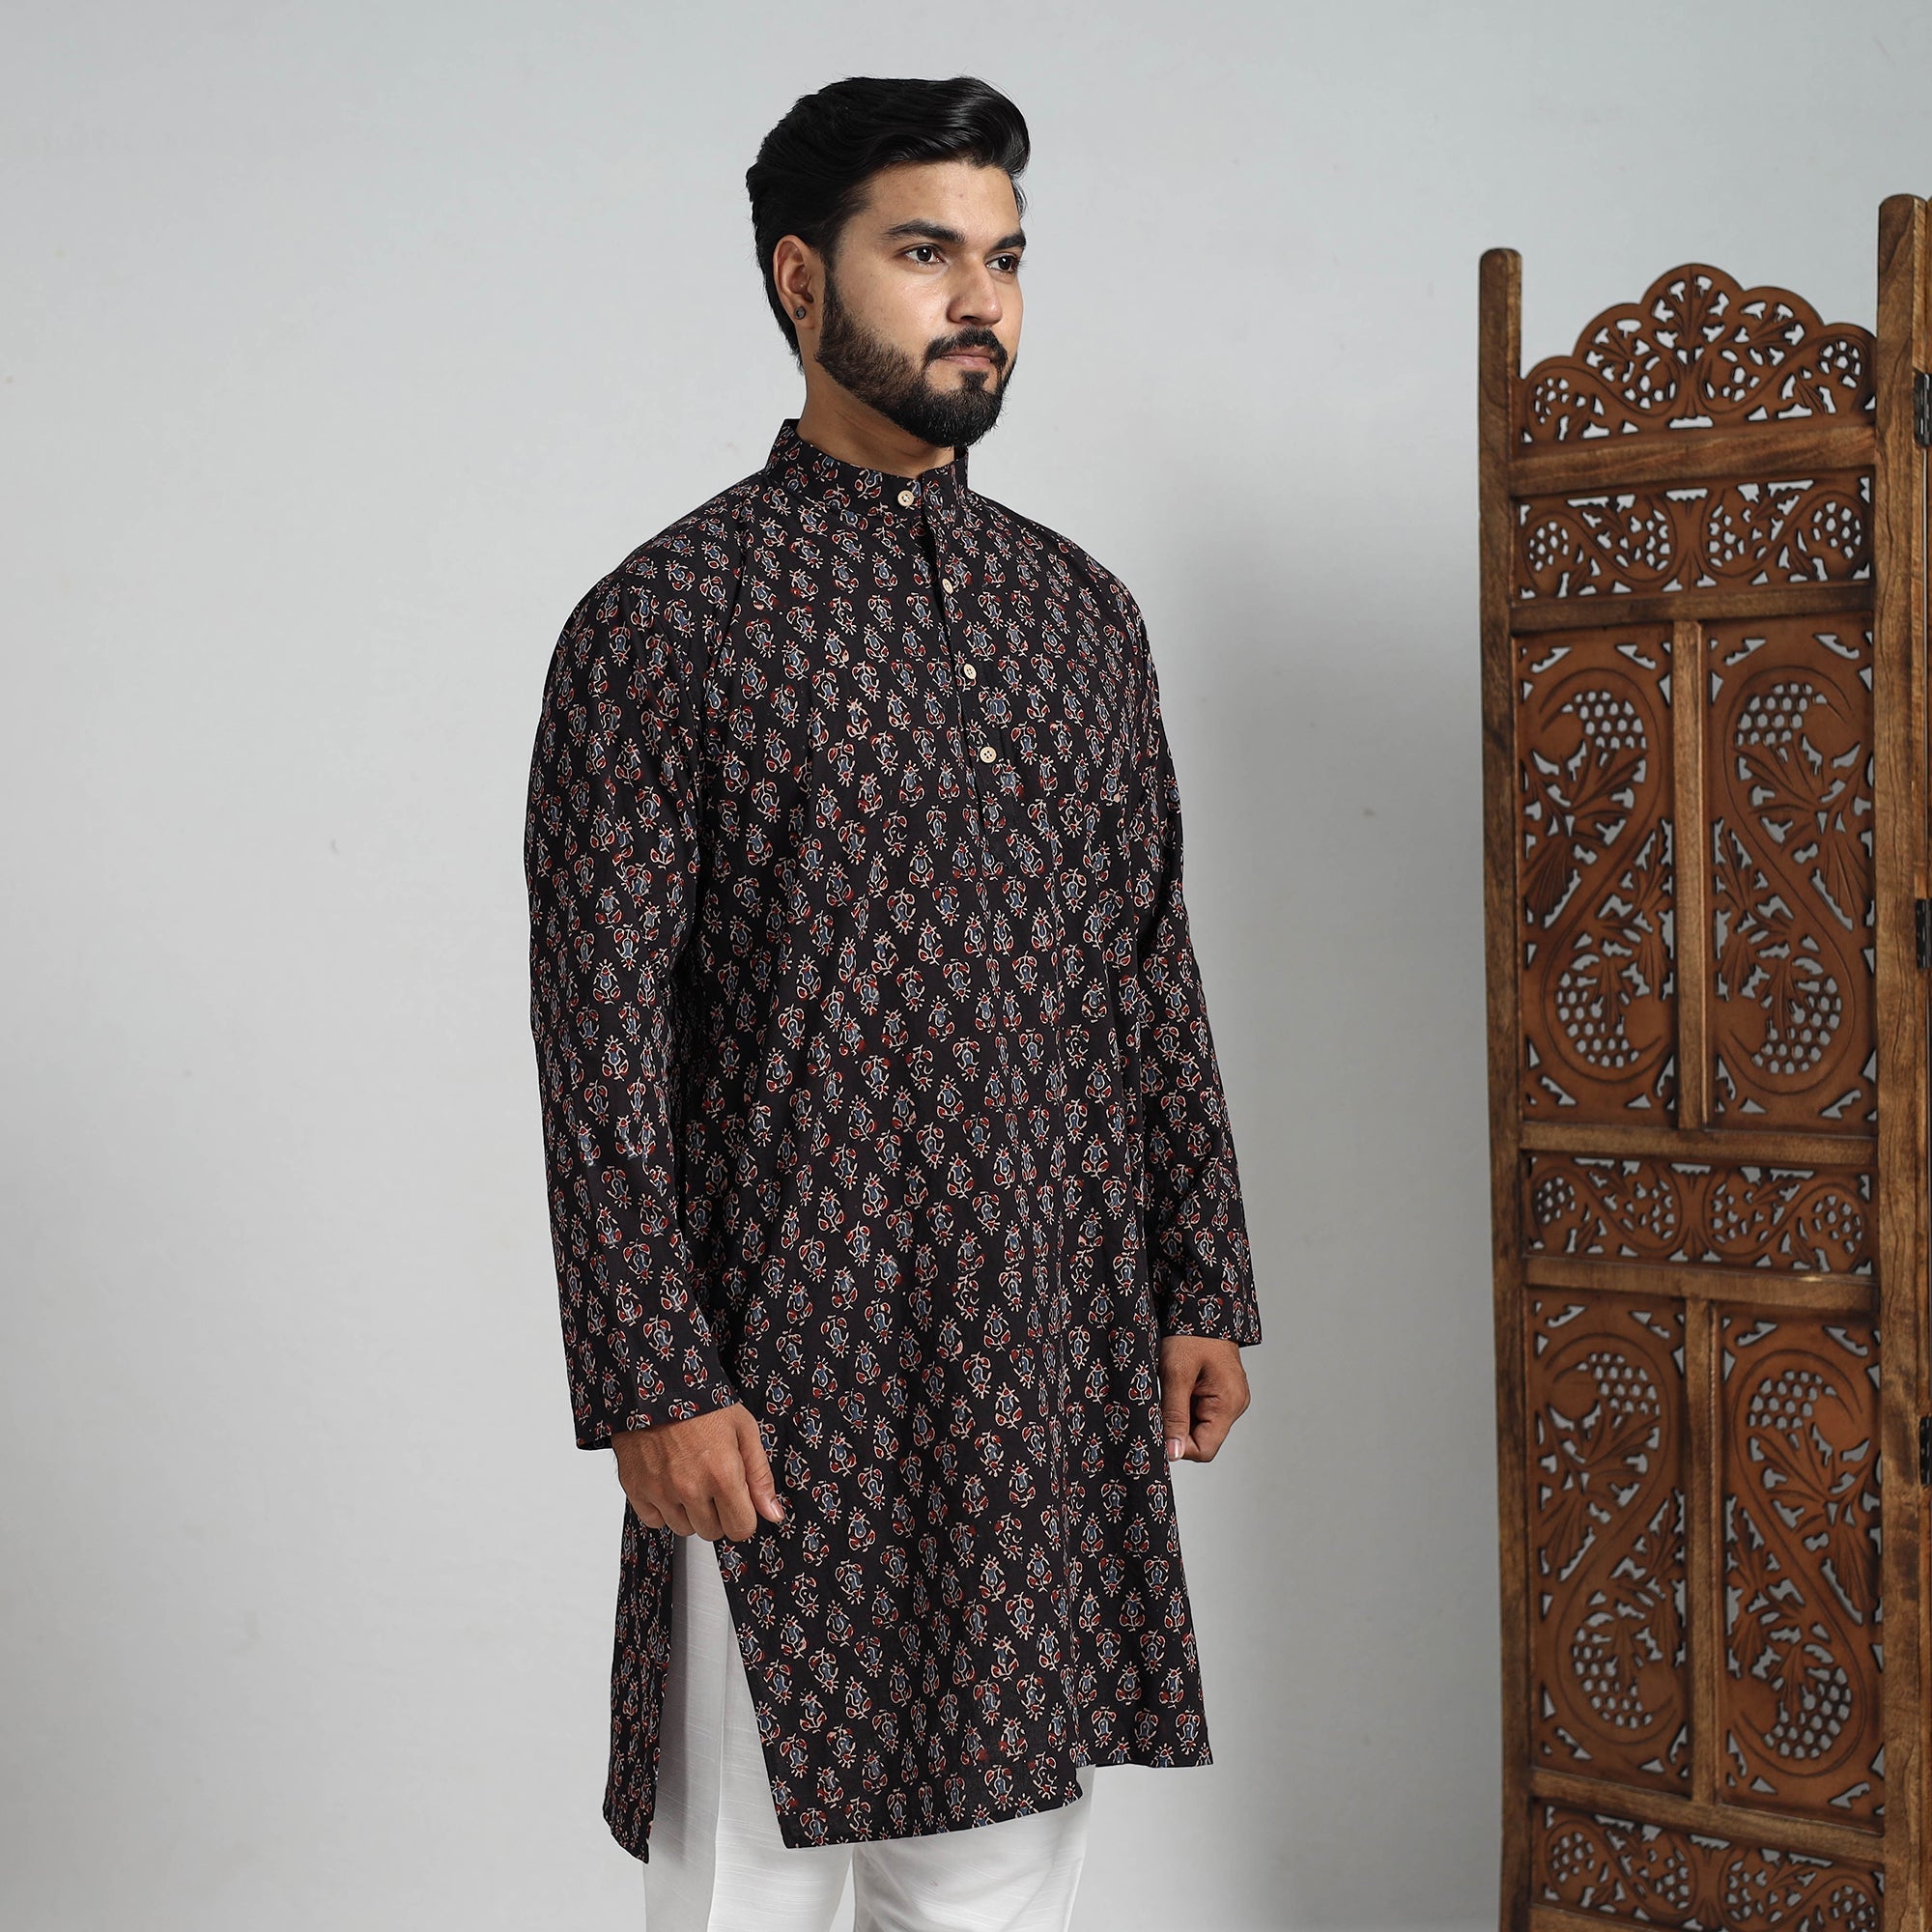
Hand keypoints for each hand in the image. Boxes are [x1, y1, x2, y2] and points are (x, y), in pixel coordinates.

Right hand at [612, 1403, 785, 1541]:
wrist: (657, 1384)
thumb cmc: (703, 1403)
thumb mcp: (744, 1430)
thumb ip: (760, 1476)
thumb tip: (773, 1514)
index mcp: (722, 1474)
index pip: (740, 1529)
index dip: (743, 1516)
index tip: (738, 1501)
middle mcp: (689, 1487)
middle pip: (711, 1532)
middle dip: (717, 1513)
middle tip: (712, 1483)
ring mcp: (659, 1490)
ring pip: (682, 1529)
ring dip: (689, 1512)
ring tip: (689, 1478)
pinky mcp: (635, 1489)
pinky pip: (654, 1520)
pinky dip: (662, 1507)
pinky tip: (668, 1481)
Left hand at [1159, 1335, 1250, 1463]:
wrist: (1200, 1303)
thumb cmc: (1190, 1334)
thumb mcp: (1175, 1374)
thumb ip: (1174, 1415)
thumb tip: (1173, 1454)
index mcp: (1229, 1403)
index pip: (1205, 1449)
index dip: (1179, 1446)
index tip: (1158, 1428)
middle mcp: (1234, 1404)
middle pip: (1201, 1438)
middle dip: (1176, 1427)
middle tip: (1159, 1403)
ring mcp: (1228, 1398)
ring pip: (1198, 1425)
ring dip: (1178, 1414)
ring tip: (1168, 1389)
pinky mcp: (1220, 1391)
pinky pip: (1200, 1410)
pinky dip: (1183, 1404)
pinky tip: (1175, 1385)